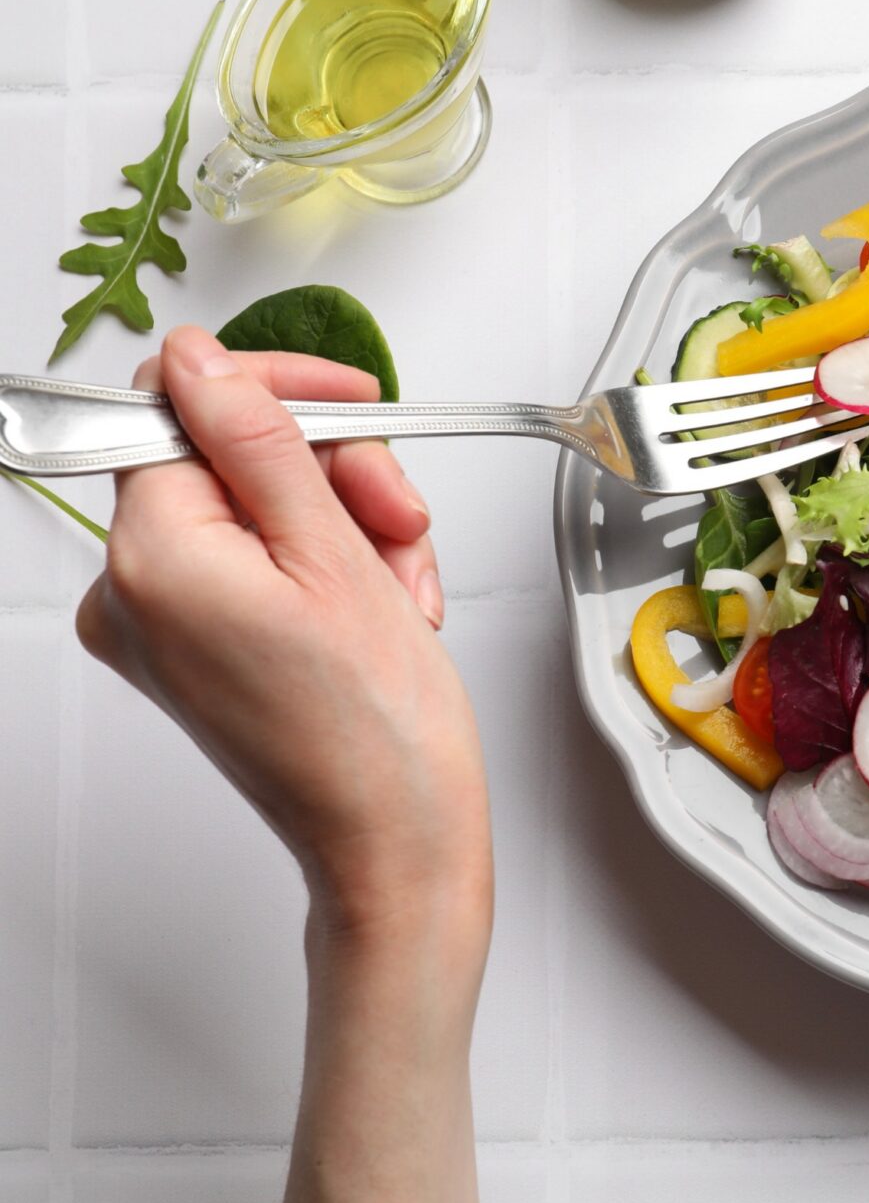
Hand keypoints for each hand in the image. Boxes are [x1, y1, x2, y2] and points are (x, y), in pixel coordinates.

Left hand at [76, 325, 488, 926]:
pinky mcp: (192, 650)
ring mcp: (159, 626)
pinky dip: (328, 571)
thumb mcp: (337, 553)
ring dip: (348, 528)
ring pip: (258, 510)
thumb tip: (202, 364)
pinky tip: (383, 608)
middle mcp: (131, 591)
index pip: (181, 404)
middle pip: (229, 459)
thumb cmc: (379, 728)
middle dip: (333, 476)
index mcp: (152, 557)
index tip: (349, 400)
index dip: (276, 389)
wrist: (396, 839)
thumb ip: (260, 443)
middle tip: (400, 523)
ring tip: (403, 588)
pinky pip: (256, 565)